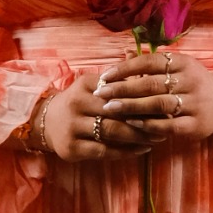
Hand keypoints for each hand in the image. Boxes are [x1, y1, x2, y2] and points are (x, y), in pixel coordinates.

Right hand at [41, 74, 155, 161]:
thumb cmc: (79, 101)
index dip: (142, 96)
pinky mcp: (72, 148)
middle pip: (116, 111)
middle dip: (143, 118)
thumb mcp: (93, 84)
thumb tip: (139, 60)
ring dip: (138, 136)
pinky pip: (104, 151)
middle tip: (165, 122)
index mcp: (85, 84)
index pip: (118, 90)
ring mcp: (73, 127)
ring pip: (111, 132)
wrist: (46, 121)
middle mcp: (76, 104)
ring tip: (157, 137)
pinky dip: (125, 152)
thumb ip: (116, 77)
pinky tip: (141, 149)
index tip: (162, 101)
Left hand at [95, 50, 212, 140]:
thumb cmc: (195, 83)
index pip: (150, 61)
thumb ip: (152, 62)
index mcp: (183, 63)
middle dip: (122, 89)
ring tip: (110, 109)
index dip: (125, 68)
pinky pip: (168, 125)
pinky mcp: (195, 125)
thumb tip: (123, 53)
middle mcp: (189, 80)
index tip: (104, 76)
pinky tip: (131, 124)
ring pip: (157, 104)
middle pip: (150, 83)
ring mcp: (193, 103)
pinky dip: (148, 125)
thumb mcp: (179, 67)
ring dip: (131, 107)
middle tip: (100, 94)